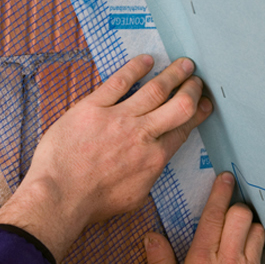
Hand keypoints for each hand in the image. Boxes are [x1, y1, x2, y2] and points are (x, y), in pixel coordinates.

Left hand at [0, 55, 211, 262]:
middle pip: (178, 105)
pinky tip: (145, 60)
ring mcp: (118, 118)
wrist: (59, 196)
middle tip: (197, 79)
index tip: (205, 104)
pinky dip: (135, 69)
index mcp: (154, 158)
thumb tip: (150, 164)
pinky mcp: (92, 108)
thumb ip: (146, 175)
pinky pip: (118, 82)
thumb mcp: (133, 197)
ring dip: (172, 75)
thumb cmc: (91, 202)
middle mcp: (142, 135)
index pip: (183, 129)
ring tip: (183, 64)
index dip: (198, 114)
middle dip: (192, 89)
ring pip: (155, 90)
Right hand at [145, 172, 264, 263]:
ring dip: (248, 230)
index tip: (225, 178)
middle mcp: (231, 263)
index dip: (220, 193)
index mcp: (202, 261)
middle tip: (227, 213)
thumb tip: (151, 237)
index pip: (215, 217)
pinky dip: (256, 259)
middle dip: (236, 208)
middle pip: (243, 218)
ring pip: (258, 235)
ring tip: (236, 239)